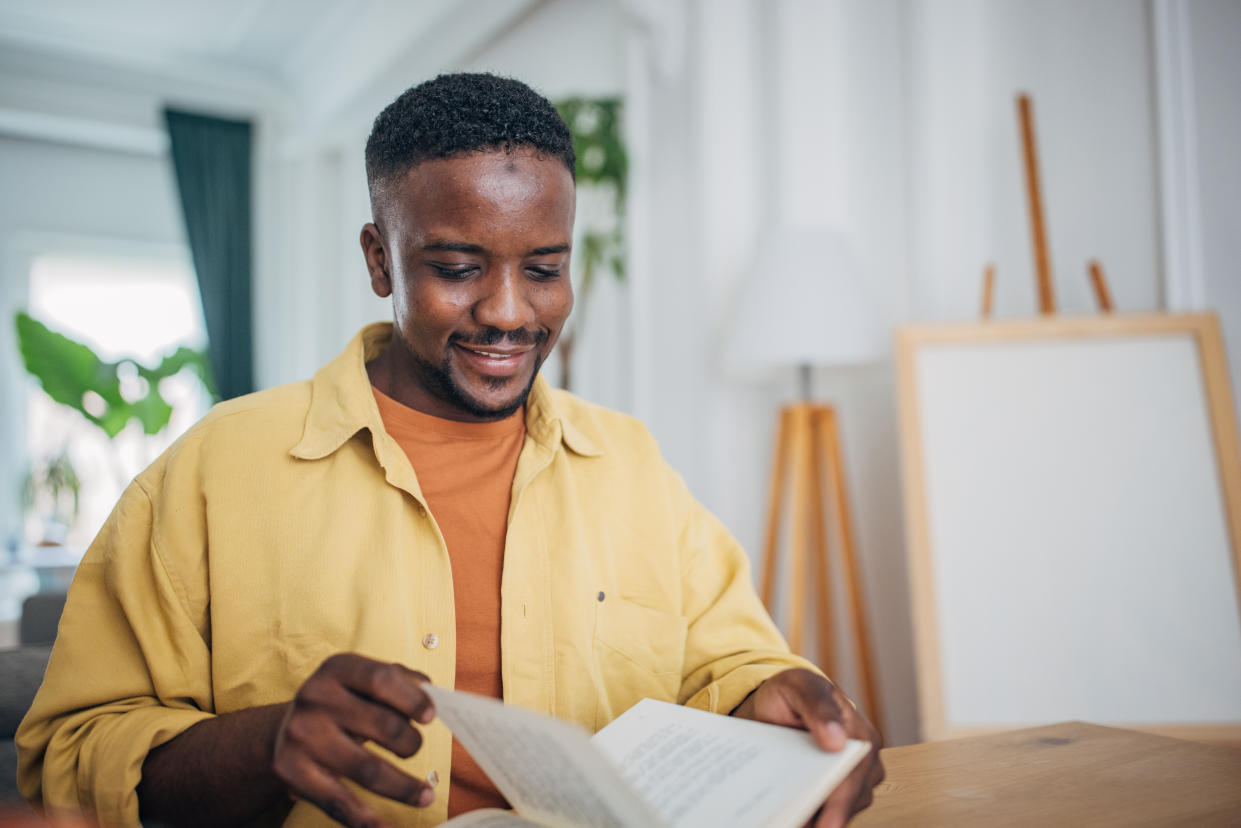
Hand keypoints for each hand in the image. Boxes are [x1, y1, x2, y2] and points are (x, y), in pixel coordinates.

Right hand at [272, 653, 436, 826]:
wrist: (284, 728)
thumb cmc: (341, 701)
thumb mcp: (362, 679)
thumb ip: (399, 681)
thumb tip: (432, 693)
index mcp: (337, 669)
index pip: (382, 679)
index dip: (412, 699)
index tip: (431, 716)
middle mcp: (315, 698)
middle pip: (383, 726)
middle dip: (411, 743)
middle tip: (414, 749)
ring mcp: (302, 737)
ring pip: (367, 770)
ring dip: (403, 787)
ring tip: (426, 796)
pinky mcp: (293, 773)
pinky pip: (338, 803)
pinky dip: (366, 821)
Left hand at [731, 668, 883, 826]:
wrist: (783, 702)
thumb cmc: (794, 692)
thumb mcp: (799, 686)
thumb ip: (817, 706)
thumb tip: (837, 741)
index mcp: (860, 733)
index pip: (854, 775)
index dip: (840, 802)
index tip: (824, 825)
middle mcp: (865, 761)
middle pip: (850, 800)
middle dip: (827, 819)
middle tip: (797, 827)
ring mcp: (854, 780)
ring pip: (842, 812)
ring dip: (818, 820)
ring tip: (791, 822)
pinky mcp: (838, 793)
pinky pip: (829, 813)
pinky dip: (812, 819)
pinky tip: (793, 820)